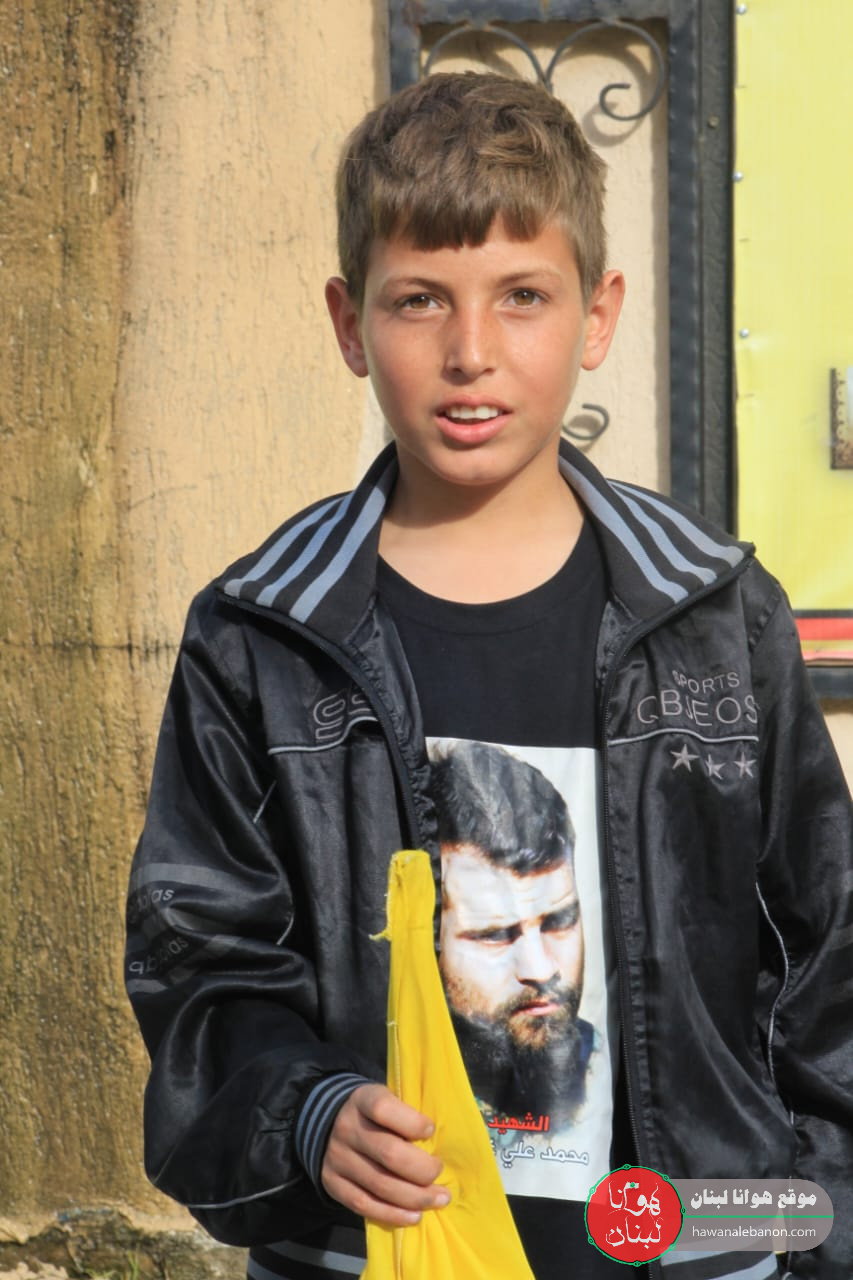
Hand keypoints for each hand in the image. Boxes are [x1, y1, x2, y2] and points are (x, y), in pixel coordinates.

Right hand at [321, 1083, 448, 1225]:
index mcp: (362, 1100)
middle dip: (422, 1169)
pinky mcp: (332, 1183)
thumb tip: (439, 1144)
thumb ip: (406, 1115)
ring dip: (415, 1197)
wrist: (329, 1123)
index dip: (412, 1122)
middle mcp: (347, 1128)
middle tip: (440, 1172)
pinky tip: (415, 1216)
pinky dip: (392, 1214)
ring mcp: (337, 1158)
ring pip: (380, 1184)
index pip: (383, 1109)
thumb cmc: (373, 1113)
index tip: (430, 1130)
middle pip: (388, 1153)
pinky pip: (364, 1204)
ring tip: (439, 1199)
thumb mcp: (386, 1098)